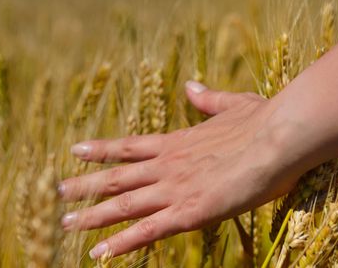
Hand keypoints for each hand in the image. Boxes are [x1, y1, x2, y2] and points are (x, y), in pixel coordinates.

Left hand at [59, 81, 299, 258]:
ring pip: (123, 204)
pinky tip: (99, 253)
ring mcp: (175, 188)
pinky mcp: (189, 212)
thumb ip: (207, 98)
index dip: (101, 150)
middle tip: (59, 192)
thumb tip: (191, 86)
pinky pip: (147, 231)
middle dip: (86, 186)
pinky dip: (120, 243)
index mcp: (177, 141)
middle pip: (117, 177)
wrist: (278, 138)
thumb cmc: (262, 120)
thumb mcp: (231, 104)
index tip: (76, 150)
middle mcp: (167, 165)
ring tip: (65, 223)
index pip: (129, 148)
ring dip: (92, 215)